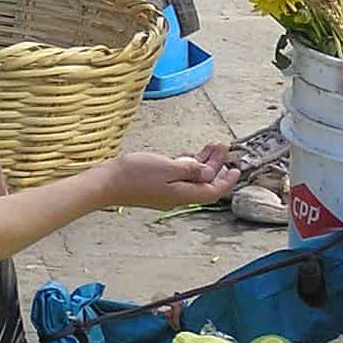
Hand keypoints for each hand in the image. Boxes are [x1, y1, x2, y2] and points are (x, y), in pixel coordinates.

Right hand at [102, 143, 240, 209]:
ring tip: (210, 146)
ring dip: (202, 163)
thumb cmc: (135, 174)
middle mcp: (177, 196)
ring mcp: (165, 192)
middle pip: (203, 183)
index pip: (212, 191)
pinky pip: (178, 176)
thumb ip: (191, 170)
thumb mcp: (168, 167)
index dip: (226, 181)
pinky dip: (187, 165)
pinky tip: (188, 155)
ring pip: (191, 178)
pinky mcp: (155, 186)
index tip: (236, 169)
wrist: (106, 183)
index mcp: (183, 194)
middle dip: (216, 165)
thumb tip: (209, 173)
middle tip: (223, 148)